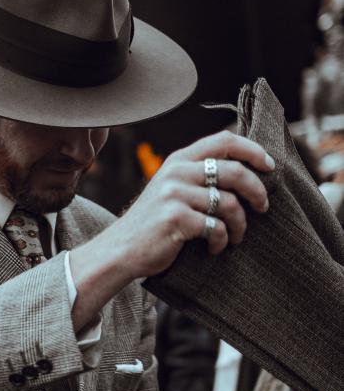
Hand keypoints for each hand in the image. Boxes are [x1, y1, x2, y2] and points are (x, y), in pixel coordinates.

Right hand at [112, 129, 274, 279]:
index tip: (269, 166)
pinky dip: (221, 240)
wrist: (121, 250)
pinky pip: (215, 227)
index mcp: (178, 160)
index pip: (224, 141)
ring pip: (229, 204)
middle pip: (235, 172)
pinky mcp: (175, 218)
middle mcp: (176, 172)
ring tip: (236, 238)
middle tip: (263, 208)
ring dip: (240, 225)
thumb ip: (197, 177)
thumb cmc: (153, 224)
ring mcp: (174, 195)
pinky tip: (216, 248)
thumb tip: (246, 173)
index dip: (253, 150)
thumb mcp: (171, 190)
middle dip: (257, 191)